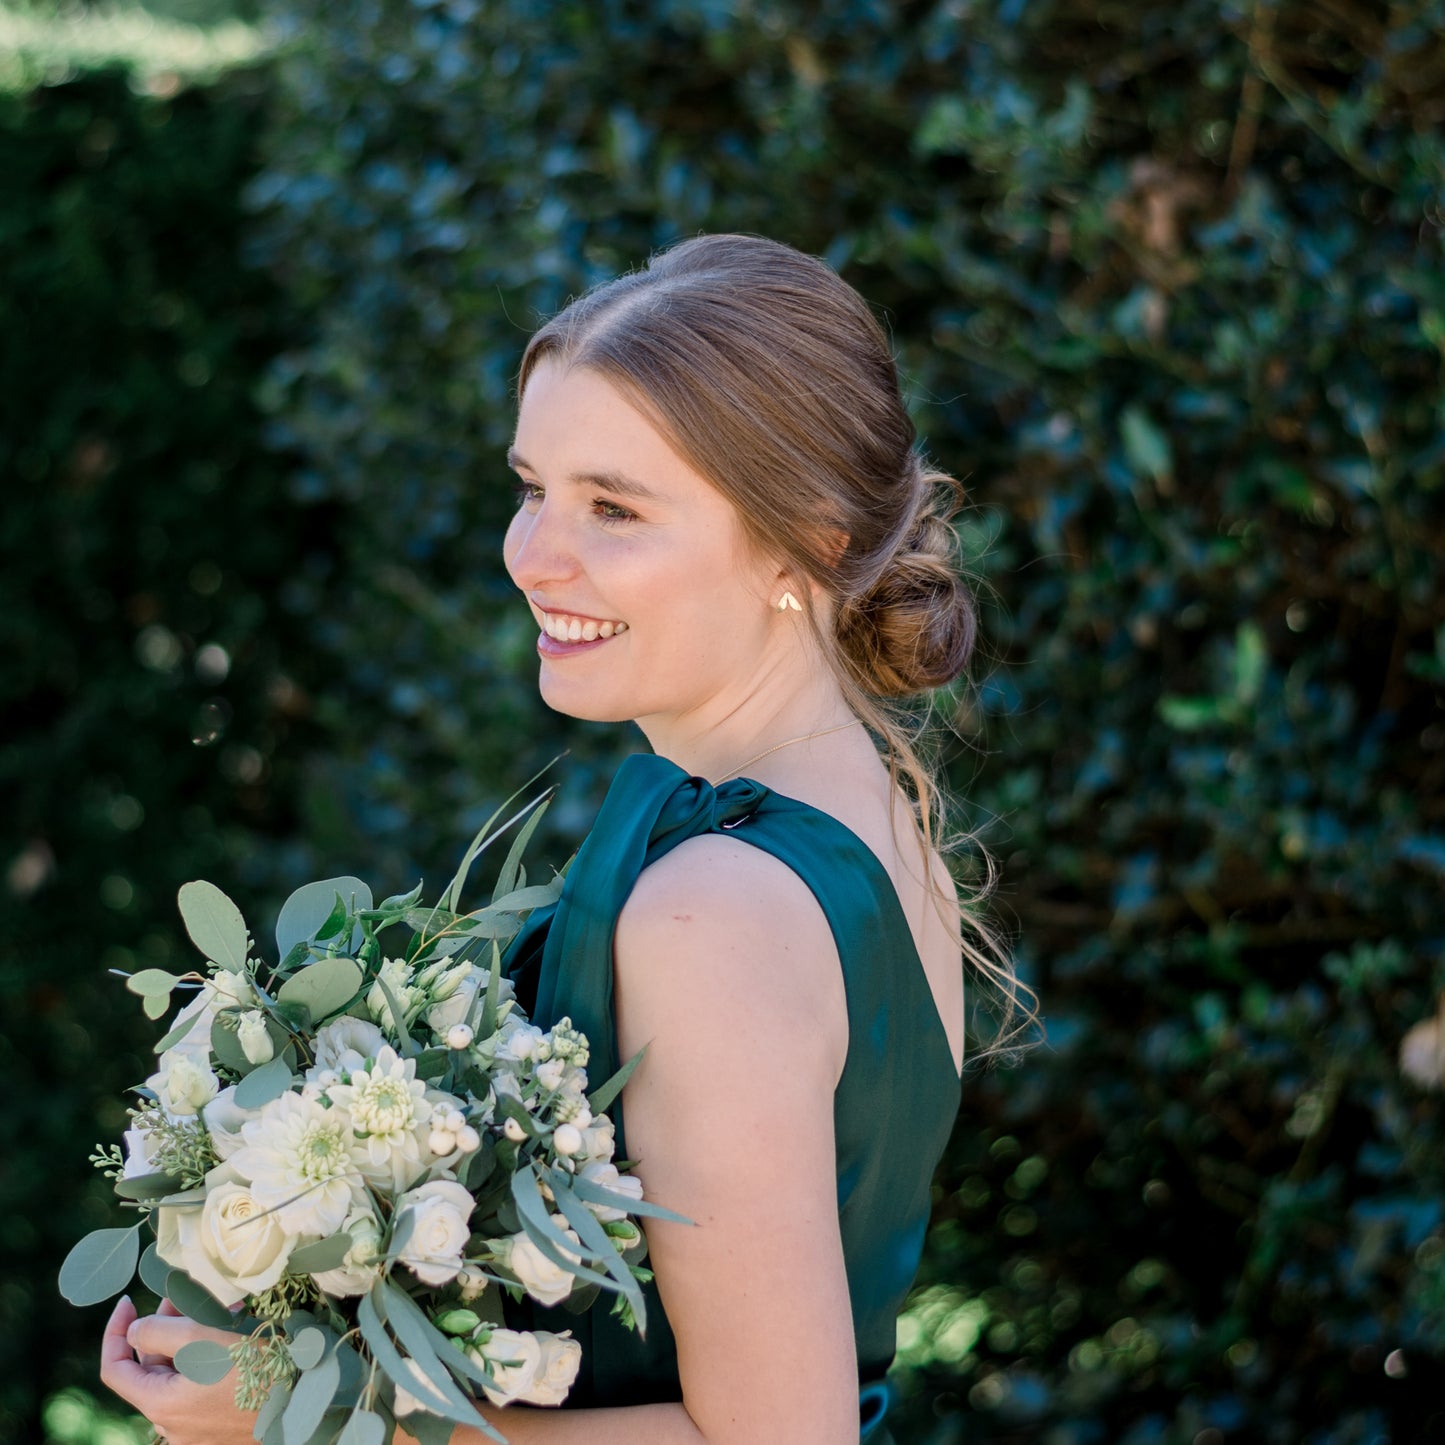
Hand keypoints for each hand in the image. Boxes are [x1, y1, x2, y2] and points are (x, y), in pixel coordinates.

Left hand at [100, 1295, 258, 1444]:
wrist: (304, 1403)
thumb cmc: (253, 1369)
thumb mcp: (202, 1339)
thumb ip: (157, 1332)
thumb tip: (134, 1332)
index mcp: (160, 1406)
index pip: (115, 1370)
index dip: (115, 1331)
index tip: (130, 1300)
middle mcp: (171, 1426)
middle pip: (153, 1369)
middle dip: (165, 1328)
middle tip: (185, 1295)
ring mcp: (196, 1432)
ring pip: (180, 1377)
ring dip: (191, 1341)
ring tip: (219, 1310)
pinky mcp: (219, 1429)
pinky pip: (200, 1389)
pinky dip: (206, 1360)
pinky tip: (230, 1336)